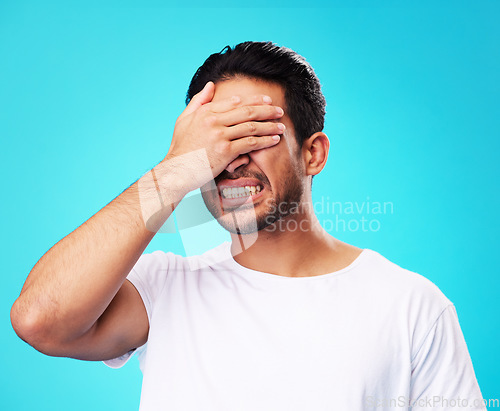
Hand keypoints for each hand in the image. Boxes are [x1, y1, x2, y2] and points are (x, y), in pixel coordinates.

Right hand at [164, 81, 284, 189]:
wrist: (177, 170)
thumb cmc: (180, 147)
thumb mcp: (184, 119)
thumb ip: (199, 101)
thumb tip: (212, 85)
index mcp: (205, 112)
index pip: (235, 102)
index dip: (253, 100)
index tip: (266, 100)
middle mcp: (213, 121)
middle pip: (247, 112)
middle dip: (266, 110)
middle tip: (280, 111)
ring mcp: (220, 135)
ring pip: (251, 126)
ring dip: (269, 126)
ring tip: (282, 126)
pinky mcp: (226, 151)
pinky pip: (250, 143)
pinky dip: (264, 141)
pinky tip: (274, 140)